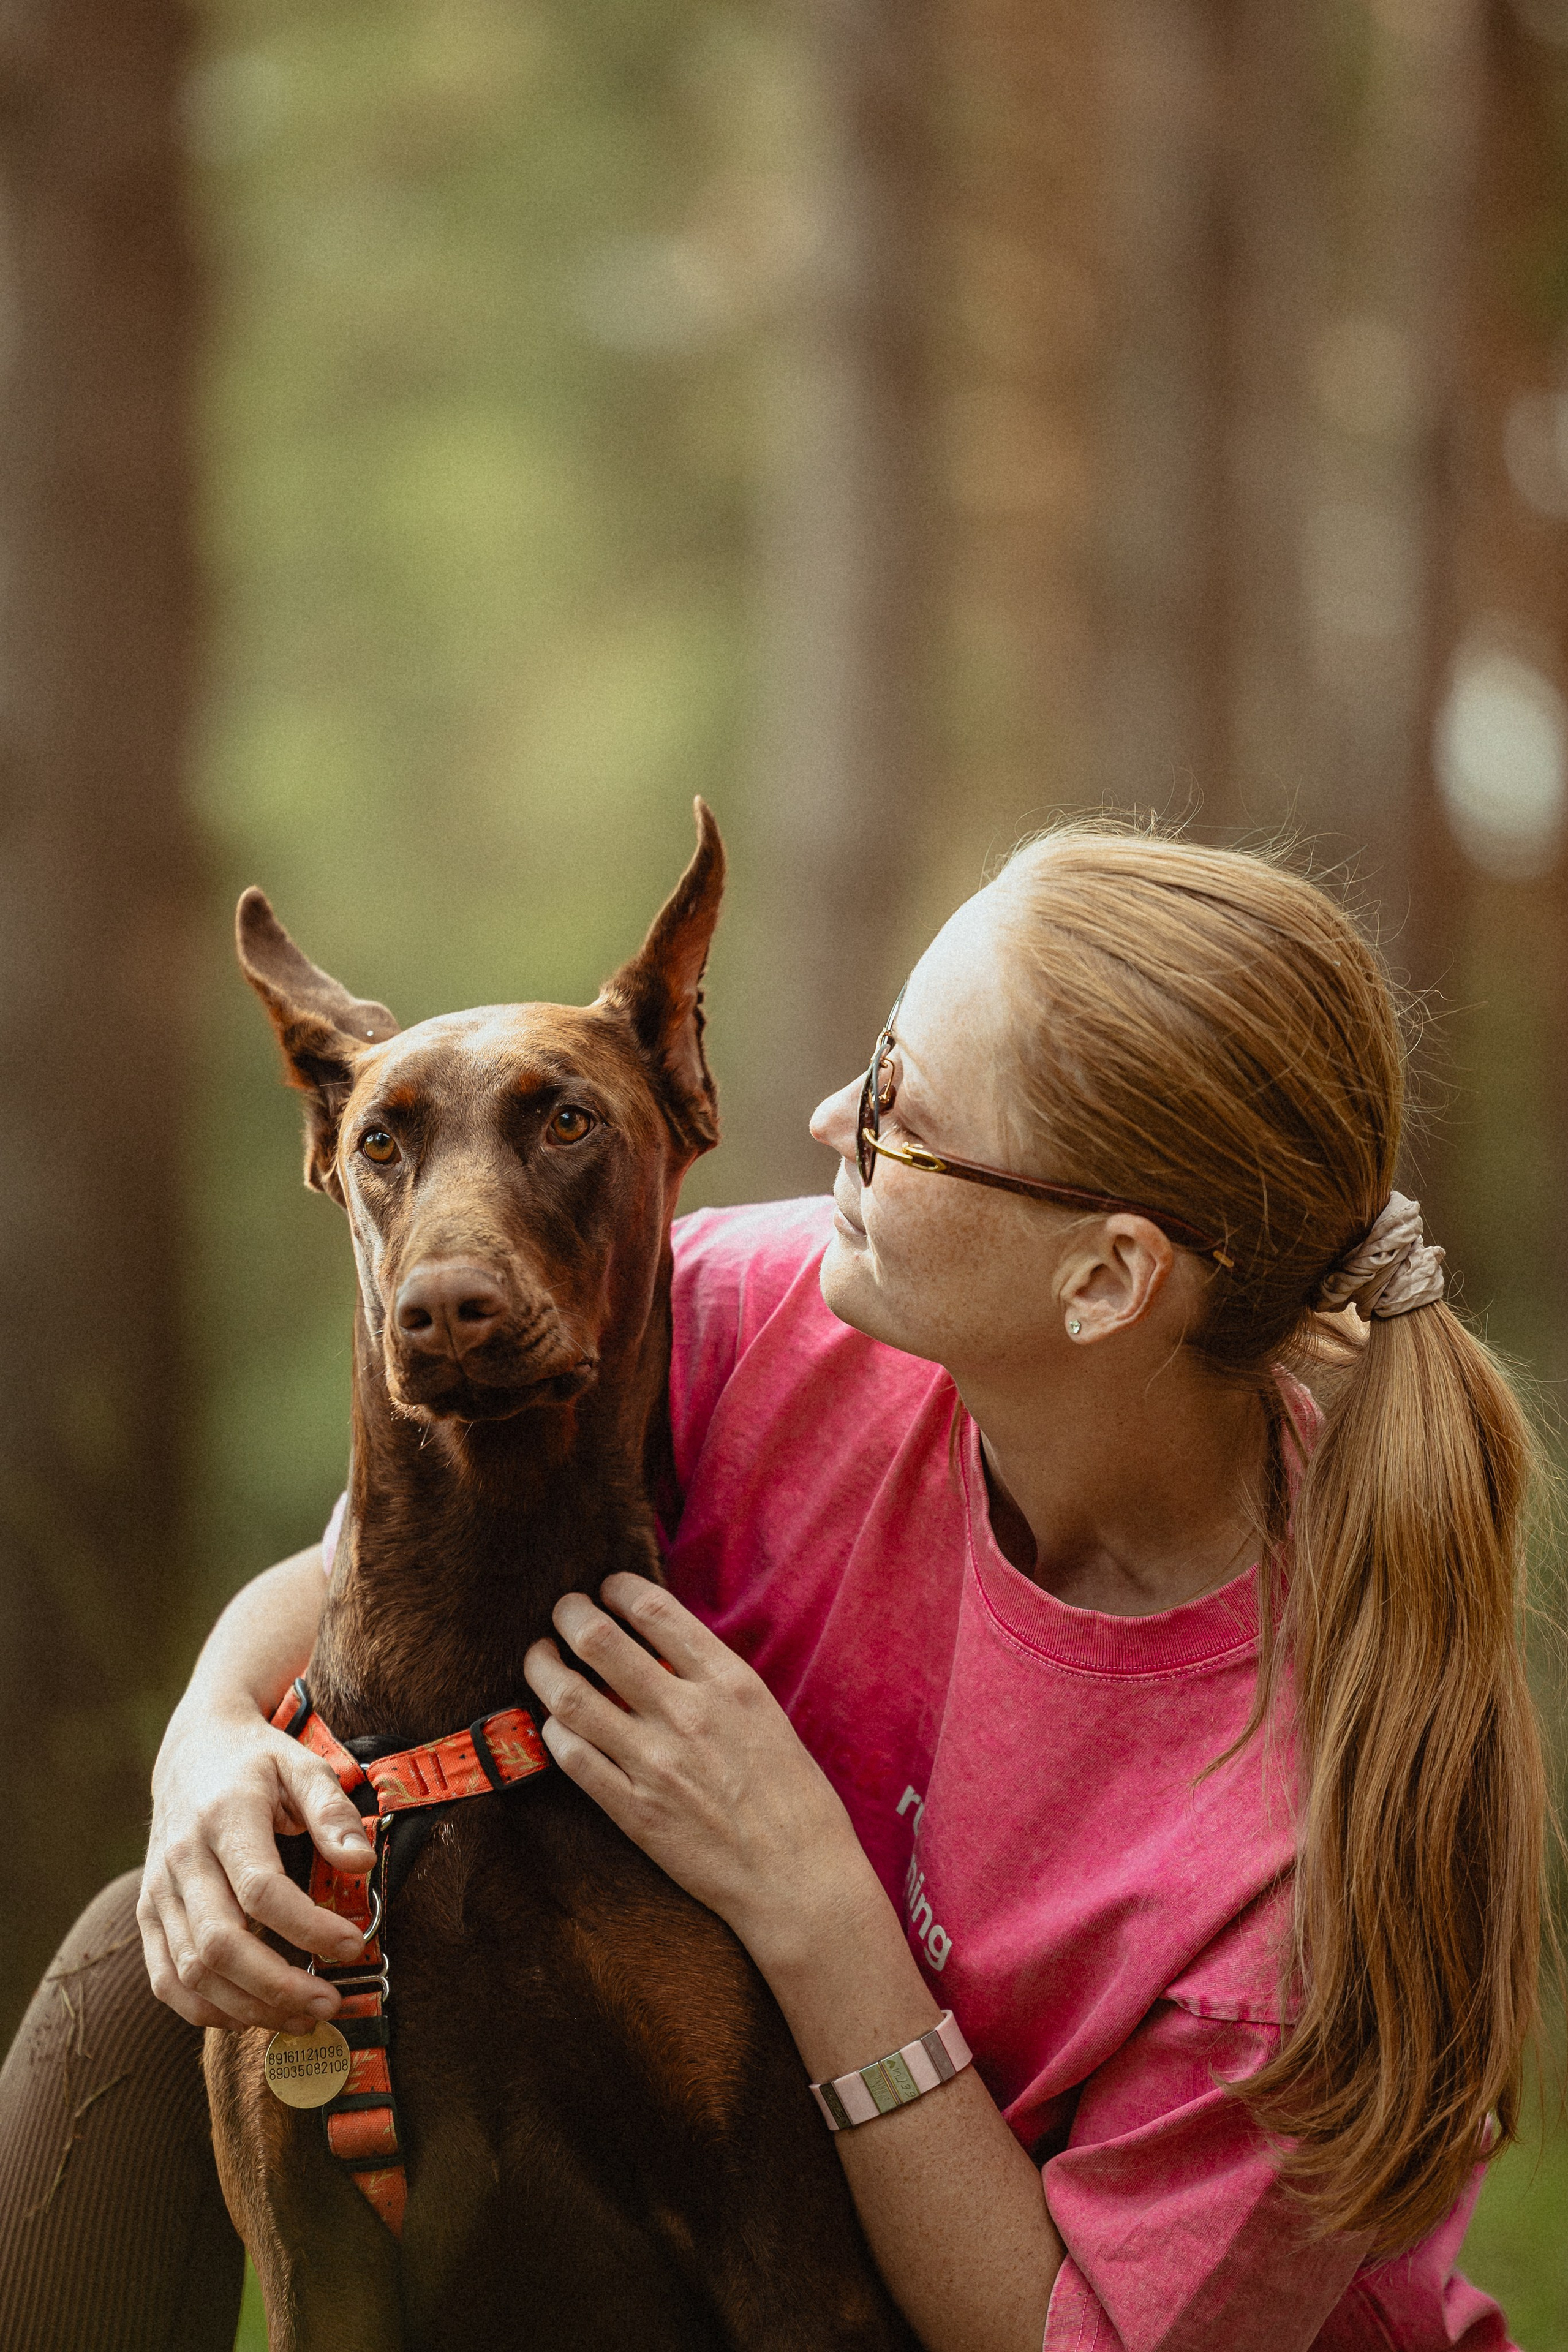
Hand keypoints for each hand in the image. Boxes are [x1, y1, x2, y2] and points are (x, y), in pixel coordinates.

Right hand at [138, 1696, 375, 2033]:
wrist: (193, 1747)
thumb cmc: (258, 1760)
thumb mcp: (303, 1766)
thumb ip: (332, 1814)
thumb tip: (361, 1865)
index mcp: (225, 1817)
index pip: (261, 1889)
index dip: (308, 1926)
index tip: (351, 1945)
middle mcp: (183, 1857)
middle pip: (220, 1943)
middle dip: (278, 1985)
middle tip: (329, 2003)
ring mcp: (159, 1889)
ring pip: (192, 1970)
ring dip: (248, 2006)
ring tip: (302, 2018)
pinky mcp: (148, 1912)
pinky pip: (165, 1979)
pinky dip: (204, 2010)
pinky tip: (250, 2015)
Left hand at [524, 1575, 877, 1964]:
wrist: (799, 1878)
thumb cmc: (793, 1796)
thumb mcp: (765, 1714)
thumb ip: (711, 1679)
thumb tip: (657, 1649)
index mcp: (728, 1682)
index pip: (654, 1609)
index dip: (617, 1587)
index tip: (606, 1588)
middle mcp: (687, 1713)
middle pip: (599, 1640)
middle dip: (569, 1613)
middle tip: (562, 1610)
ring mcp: (655, 1763)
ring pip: (571, 1698)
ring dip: (543, 1667)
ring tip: (539, 1656)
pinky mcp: (633, 1811)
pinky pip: (572, 1759)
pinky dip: (553, 1731)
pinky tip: (554, 1722)